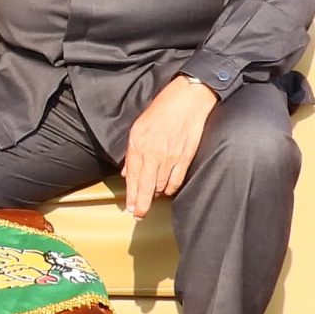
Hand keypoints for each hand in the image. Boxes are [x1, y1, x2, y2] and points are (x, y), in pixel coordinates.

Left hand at [120, 76, 216, 219]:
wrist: (188, 98)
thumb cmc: (162, 109)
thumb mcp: (138, 126)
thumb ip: (132, 152)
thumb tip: (126, 172)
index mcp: (138, 144)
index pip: (132, 177)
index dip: (131, 196)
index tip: (130, 208)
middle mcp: (153, 153)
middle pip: (145, 187)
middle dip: (142, 204)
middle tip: (139, 215)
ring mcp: (170, 157)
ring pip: (161, 186)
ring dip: (155, 195)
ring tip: (152, 199)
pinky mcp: (185, 157)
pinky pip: (176, 181)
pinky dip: (171, 189)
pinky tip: (167, 190)